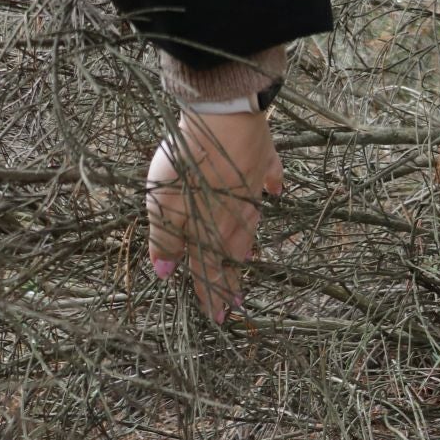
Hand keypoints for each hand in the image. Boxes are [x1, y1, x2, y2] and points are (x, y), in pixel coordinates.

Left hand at [146, 107, 282, 322]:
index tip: (218, 319)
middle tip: (238, 304)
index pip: (208, 271)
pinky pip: (268, 179)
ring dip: (248, 243)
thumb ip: (166, 240)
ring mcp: (251, 189)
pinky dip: (271, 188)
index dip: (211, 295)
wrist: (223, 120)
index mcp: (210, 230)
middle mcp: (235, 216)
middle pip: (232, 253)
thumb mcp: (164, 206)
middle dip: (233, 280)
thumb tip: (166, 273)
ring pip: (250, 223)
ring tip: (249, 258)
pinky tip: (275, 192)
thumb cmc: (189, 166)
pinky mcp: (261, 161)